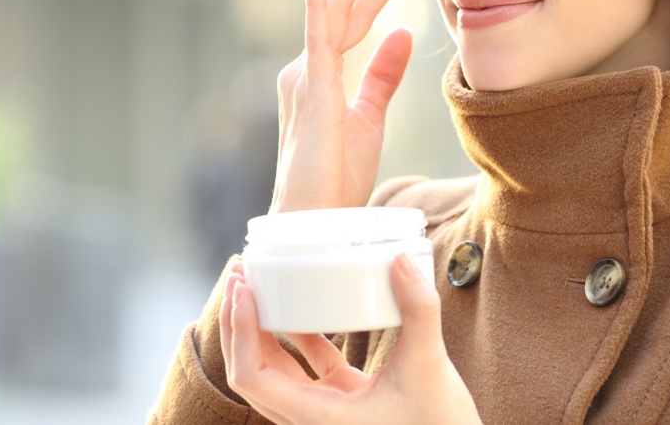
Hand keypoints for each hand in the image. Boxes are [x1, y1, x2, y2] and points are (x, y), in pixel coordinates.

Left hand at [220, 254, 481, 424]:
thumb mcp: (430, 367)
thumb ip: (418, 312)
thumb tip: (400, 260)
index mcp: (319, 420)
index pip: (253, 378)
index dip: (241, 332)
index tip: (244, 290)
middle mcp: (312, 421)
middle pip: (251, 374)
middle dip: (239, 324)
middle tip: (241, 274)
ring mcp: (326, 414)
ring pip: (276, 372)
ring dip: (261, 331)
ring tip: (258, 285)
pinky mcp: (345, 404)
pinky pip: (308, 371)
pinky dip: (298, 340)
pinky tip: (300, 308)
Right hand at [271, 0, 420, 213]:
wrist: (314, 220)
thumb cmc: (336, 177)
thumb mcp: (369, 119)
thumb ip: (382, 75)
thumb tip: (401, 33)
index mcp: (324, 75)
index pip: (357, 18)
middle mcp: (308, 68)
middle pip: (343, 5)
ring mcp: (306, 76)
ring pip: (333, 10)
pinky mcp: (311, 90)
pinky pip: (315, 37)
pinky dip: (316, 2)